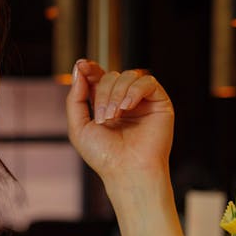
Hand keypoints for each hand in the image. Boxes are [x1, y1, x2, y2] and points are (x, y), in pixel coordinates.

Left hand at [65, 59, 173, 182]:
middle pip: (111, 76)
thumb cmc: (103, 156)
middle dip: (102, 93)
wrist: (126, 171)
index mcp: (106, 105)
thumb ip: (75, 98)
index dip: (90, 69)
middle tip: (103, 117)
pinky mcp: (159, 102)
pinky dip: (134, 91)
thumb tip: (79, 68)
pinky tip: (128, 107)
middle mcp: (124, 101)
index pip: (99, 77)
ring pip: (128, 76)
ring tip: (114, 116)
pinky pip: (147, 82)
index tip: (82, 65)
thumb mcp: (78, 126)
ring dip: (116, 94)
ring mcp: (142, 101)